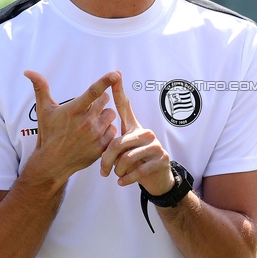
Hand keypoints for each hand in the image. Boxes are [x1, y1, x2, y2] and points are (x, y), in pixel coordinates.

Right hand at [23, 70, 118, 177]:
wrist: (52, 162)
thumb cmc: (48, 133)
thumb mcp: (44, 110)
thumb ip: (40, 87)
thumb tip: (28, 71)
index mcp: (73, 111)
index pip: (93, 92)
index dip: (105, 81)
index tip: (116, 74)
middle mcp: (86, 122)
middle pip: (105, 100)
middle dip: (99, 101)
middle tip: (88, 109)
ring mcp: (95, 135)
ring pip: (110, 114)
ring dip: (103, 115)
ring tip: (91, 122)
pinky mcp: (101, 147)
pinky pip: (113, 130)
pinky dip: (106, 130)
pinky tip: (95, 134)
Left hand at [100, 73, 174, 195]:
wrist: (157, 179)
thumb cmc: (135, 161)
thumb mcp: (123, 149)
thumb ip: (112, 140)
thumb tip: (95, 131)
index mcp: (133, 127)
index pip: (125, 106)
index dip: (119, 91)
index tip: (115, 75)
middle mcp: (145, 132)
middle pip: (117, 143)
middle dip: (107, 160)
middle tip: (103, 171)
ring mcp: (155, 145)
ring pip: (127, 158)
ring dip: (118, 171)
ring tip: (116, 175)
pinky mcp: (161, 159)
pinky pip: (138, 170)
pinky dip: (127, 179)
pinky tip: (122, 182)